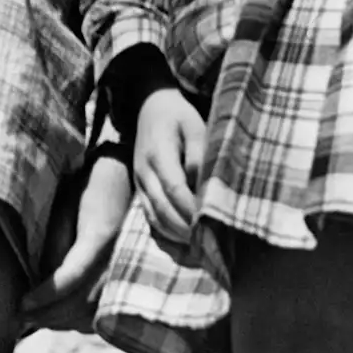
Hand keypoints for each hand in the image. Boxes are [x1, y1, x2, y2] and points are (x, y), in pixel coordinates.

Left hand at [21, 151, 132, 330]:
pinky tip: (62, 318)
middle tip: (21, 318)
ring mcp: (129, 271)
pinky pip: (107, 311)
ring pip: (95, 313)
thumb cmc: (89, 190)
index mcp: (100, 238)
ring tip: (36, 320)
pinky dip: (83, 320)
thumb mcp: (65, 210)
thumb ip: (55, 246)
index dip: (44, 296)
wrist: (126, 180)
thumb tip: (41, 281)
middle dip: (49, 315)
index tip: (21, 304)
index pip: (70, 278)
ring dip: (64, 321)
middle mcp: (119, 259)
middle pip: (82, 302)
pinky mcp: (132, 279)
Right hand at [134, 86, 205, 243]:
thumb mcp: (195, 126)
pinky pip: (149, 215)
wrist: (150, 105)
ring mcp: (139, 181)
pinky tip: (183, 239)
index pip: (175, 189)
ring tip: (199, 247)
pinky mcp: (140, 188)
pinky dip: (165, 231)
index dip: (192, 210)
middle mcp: (144, 171)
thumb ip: (200, 155)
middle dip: (186, 229)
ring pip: (154, 216)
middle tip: (209, 244)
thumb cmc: (178, 116)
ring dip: (175, 234)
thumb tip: (205, 187)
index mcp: (158, 154)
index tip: (212, 224)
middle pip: (163, 208)